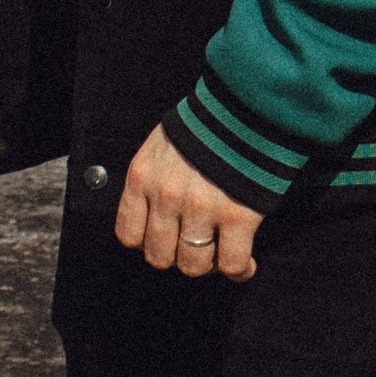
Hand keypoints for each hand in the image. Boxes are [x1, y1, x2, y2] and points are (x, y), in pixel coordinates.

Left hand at [115, 125, 261, 280]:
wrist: (246, 105)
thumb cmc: (206, 125)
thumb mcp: (160, 146)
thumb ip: (153, 180)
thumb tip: (154, 213)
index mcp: (142, 177)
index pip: (129, 235)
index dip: (148, 243)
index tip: (164, 238)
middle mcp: (166, 196)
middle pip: (160, 257)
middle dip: (178, 256)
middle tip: (195, 245)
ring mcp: (200, 209)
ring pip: (193, 265)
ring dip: (208, 264)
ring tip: (220, 252)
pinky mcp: (237, 217)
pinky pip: (230, 264)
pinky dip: (238, 270)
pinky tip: (245, 263)